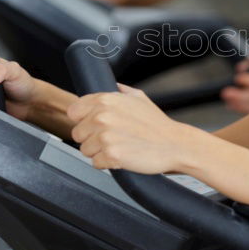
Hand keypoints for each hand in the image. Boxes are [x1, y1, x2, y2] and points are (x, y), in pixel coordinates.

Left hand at [67, 84, 190, 173]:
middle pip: (78, 133)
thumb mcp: (139, 98)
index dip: (84, 120)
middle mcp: (101, 116)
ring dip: (99, 152)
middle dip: (92, 138)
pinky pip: (96, 163)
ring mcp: (105, 137)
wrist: (174, 144)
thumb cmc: (157, 124)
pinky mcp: (111, 155)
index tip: (95, 125)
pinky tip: (122, 156)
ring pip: (85, 150)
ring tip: (119, 147)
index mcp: (105, 100)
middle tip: (113, 138)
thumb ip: (120, 91)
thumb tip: (111, 86)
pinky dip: (107, 163)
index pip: (74, 111)